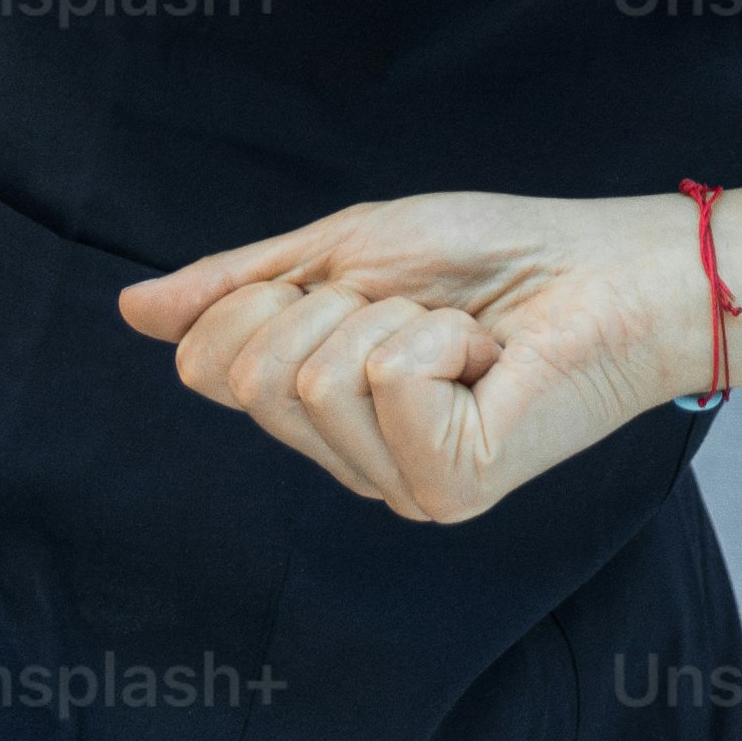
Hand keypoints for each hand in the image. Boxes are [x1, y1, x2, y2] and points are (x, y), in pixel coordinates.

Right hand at [116, 194, 686, 522]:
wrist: (609, 267)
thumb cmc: (494, 255)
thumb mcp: (345, 251)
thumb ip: (241, 286)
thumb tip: (132, 311)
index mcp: (318, 414)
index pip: (207, 365)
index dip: (267, 297)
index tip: (357, 286)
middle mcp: (351, 464)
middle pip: (252, 375)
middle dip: (333, 306)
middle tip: (421, 309)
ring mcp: (397, 486)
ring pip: (314, 379)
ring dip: (395, 318)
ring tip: (464, 336)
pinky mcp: (449, 488)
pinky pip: (386, 381)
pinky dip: (437, 339)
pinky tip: (489, 360)